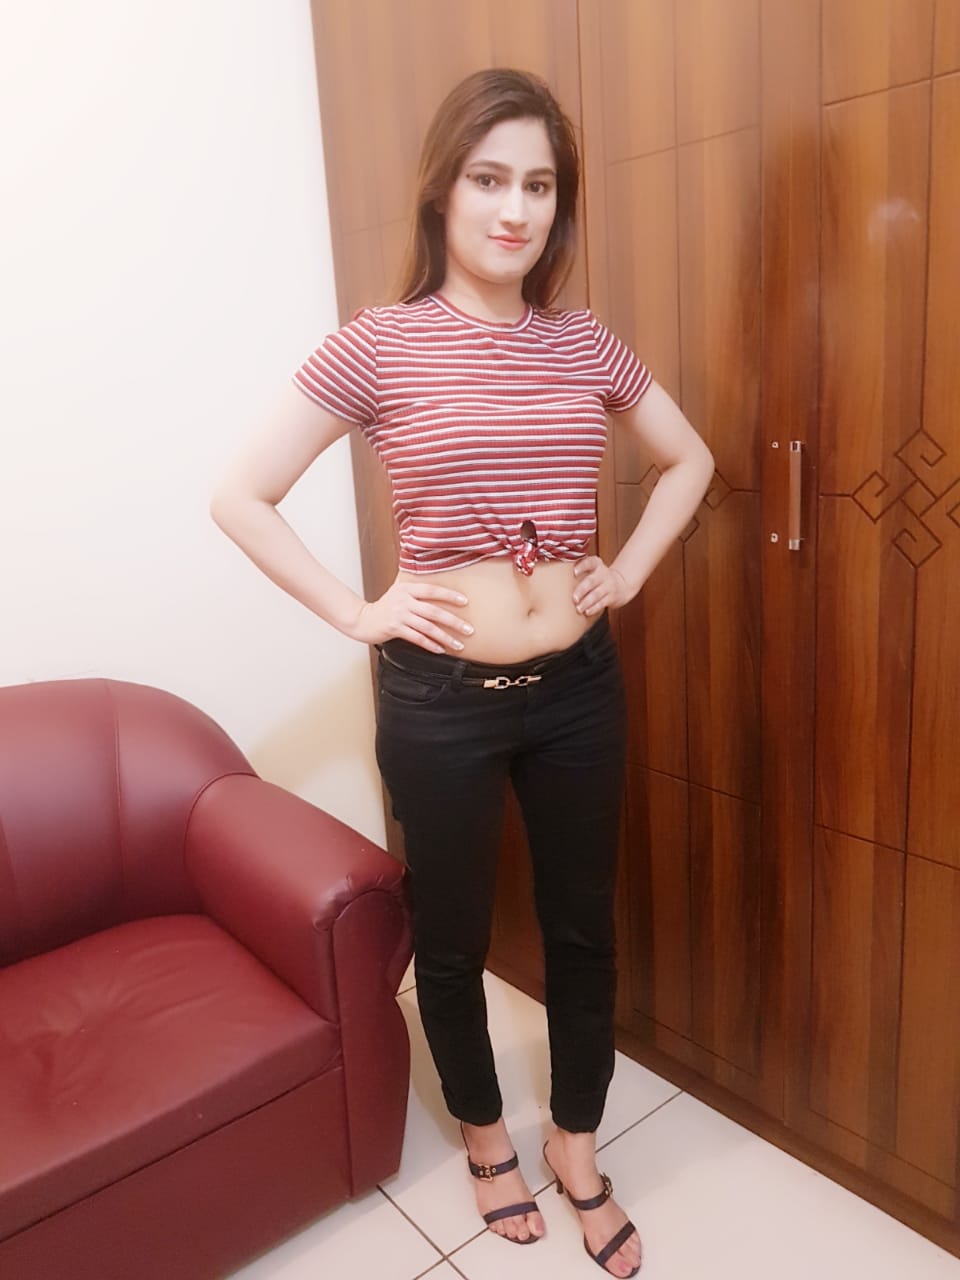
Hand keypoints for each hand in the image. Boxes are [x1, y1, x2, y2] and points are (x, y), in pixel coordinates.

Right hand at [348, 580, 472, 652]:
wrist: (363, 619)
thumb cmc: (385, 606)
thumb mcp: (398, 591)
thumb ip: (415, 587)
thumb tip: (436, 581)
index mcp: (407, 588)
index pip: (432, 590)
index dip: (449, 595)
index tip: (465, 601)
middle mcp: (404, 600)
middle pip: (433, 611)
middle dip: (453, 621)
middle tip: (469, 629)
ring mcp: (399, 615)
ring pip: (427, 627)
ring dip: (445, 637)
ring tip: (459, 644)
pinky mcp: (394, 628)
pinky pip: (417, 638)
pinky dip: (430, 644)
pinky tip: (440, 650)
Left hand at [572, 557, 632, 616]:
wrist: (620, 584)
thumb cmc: (597, 577)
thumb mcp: (591, 568)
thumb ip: (577, 568)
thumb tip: (552, 569)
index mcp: (596, 564)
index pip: (589, 562)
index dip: (582, 566)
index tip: (574, 572)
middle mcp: (603, 573)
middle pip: (592, 581)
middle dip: (582, 590)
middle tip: (574, 598)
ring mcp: (608, 585)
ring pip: (597, 594)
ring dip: (587, 602)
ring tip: (578, 608)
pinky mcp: (612, 596)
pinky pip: (602, 603)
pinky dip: (594, 608)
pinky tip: (587, 612)